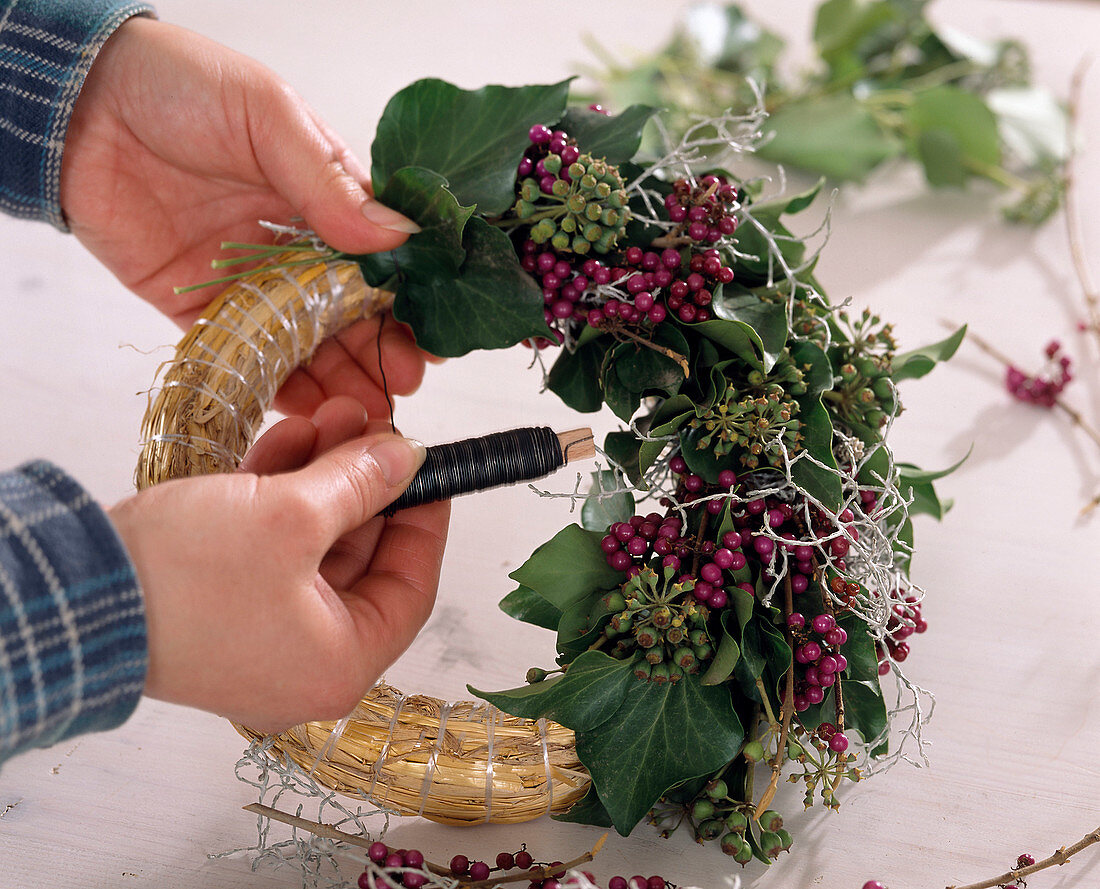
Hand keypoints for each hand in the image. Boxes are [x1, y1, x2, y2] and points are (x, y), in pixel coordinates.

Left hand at [62, 16, 430, 417]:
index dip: (407, 297)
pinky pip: (246, 355)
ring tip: (369, 405)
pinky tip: (309, 410)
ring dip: (339, 375)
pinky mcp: (200, 307)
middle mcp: (293, 244)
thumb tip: (397, 237)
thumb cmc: (182, 87)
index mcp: (322, 195)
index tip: (433, 335)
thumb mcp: (268, 118)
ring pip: (305, 341)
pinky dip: (278, 385)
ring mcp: (249, 280)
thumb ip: (328, 183)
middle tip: (405, 383)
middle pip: (348, 310)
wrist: (78, 104)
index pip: (380, 256)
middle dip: (380, 348)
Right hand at [109, 397, 449, 730]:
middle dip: (366, 485)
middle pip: (361, 561)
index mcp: (338, 665)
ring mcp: (260, 636)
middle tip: (373, 428)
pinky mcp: (222, 609)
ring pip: (314, 547)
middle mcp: (303, 661)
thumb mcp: (291, 516)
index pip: (410, 589)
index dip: (426, 521)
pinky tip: (288, 443)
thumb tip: (408, 459)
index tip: (432, 471)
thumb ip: (361, 484)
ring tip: (331, 417)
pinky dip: (281, 498)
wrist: (68, 593)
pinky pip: (272, 550)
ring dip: (324, 480)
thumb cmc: (183, 577)